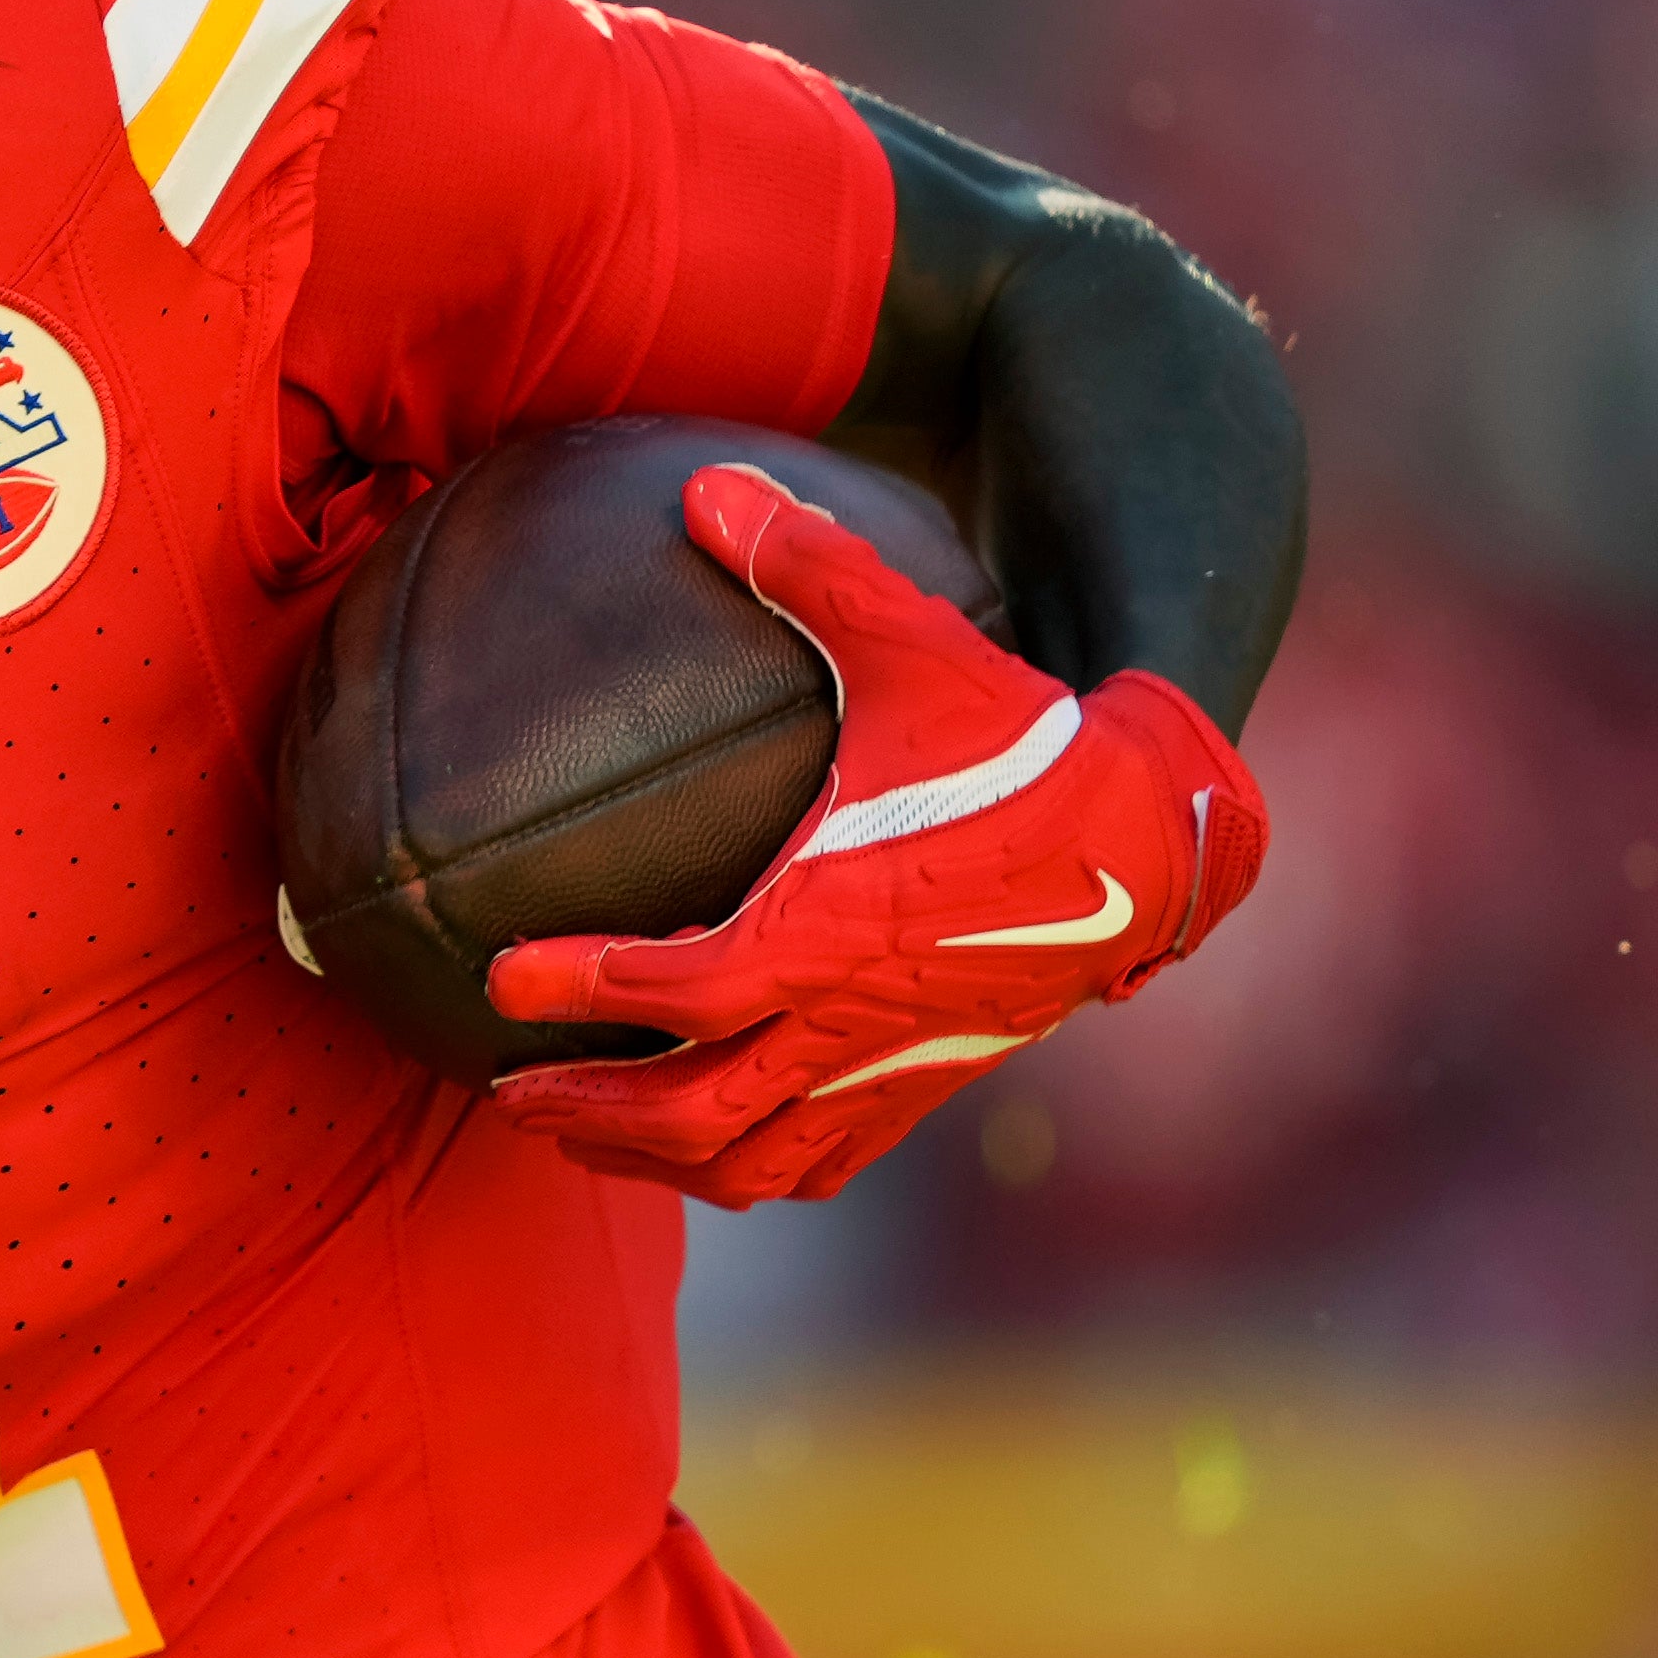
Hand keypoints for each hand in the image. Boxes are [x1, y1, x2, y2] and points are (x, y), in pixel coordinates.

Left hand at [487, 463, 1266, 1206]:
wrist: (1159, 840)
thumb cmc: (1027, 742)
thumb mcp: (918, 643)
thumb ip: (808, 567)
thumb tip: (705, 488)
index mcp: (836, 925)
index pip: (680, 987)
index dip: (582, 989)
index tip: (498, 977)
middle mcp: (856, 1016)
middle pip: (696, 1112)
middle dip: (590, 1112)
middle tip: (503, 1089)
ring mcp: (894, 1065)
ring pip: (751, 1161)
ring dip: (654, 1158)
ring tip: (574, 1135)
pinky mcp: (928, 1084)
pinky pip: (819, 1160)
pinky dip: (745, 1169)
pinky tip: (695, 1147)